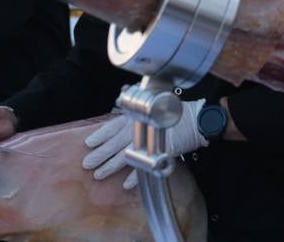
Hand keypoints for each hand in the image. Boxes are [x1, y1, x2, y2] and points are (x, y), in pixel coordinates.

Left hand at [82, 100, 207, 189]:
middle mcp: (139, 130)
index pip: (113, 126)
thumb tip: (119, 99)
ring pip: (124, 157)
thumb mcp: (153, 105)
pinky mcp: (159, 155)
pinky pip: (144, 168)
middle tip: (87, 164)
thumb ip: (136, 106)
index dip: (100, 135)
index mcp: (137, 117)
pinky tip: (125, 185)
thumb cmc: (175, 111)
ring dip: (111, 167)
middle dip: (100, 154)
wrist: (196, 120)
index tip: (88, 143)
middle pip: (114, 144)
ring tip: (99, 175)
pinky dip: (134, 178)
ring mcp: (148, 143)